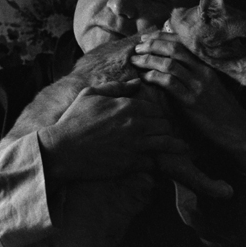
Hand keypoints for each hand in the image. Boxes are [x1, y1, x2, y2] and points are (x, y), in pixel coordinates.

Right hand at [37, 79, 187, 192]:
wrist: (62, 150)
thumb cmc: (73, 120)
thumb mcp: (91, 94)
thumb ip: (117, 87)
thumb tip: (137, 82)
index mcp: (128, 106)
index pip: (156, 109)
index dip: (159, 116)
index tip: (161, 121)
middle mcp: (136, 124)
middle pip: (166, 125)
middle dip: (169, 130)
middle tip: (173, 134)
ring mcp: (135, 145)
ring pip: (167, 144)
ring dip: (174, 146)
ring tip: (183, 149)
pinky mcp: (131, 164)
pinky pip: (155, 163)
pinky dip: (159, 163)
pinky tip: (162, 164)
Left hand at [131, 31, 245, 187]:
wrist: (233, 128)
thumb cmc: (218, 107)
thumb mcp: (207, 84)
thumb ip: (191, 72)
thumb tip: (167, 63)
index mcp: (205, 65)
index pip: (182, 43)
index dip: (161, 37)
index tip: (146, 37)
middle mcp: (202, 71)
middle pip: (174, 49)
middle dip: (152, 45)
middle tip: (137, 47)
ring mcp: (197, 85)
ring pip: (170, 64)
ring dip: (149, 60)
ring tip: (135, 61)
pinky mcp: (191, 100)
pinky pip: (169, 83)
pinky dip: (154, 77)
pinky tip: (144, 78)